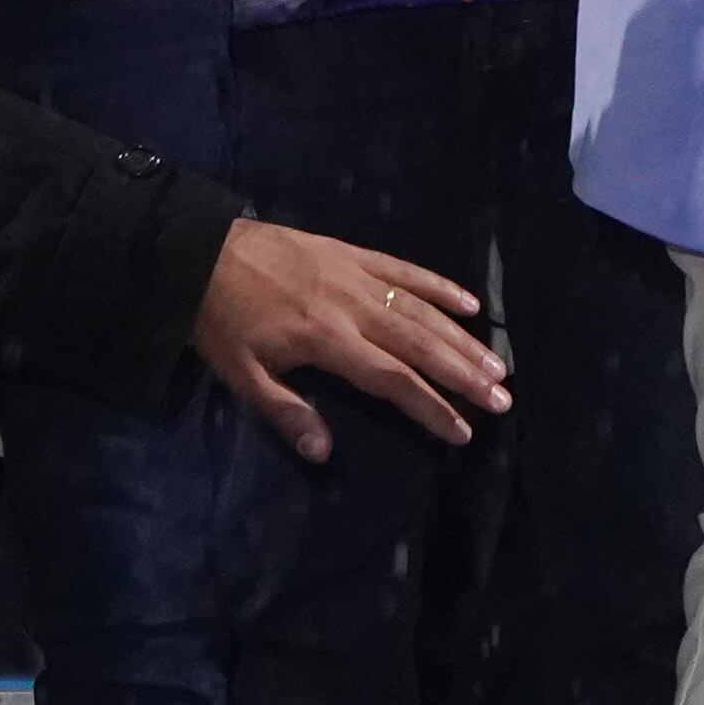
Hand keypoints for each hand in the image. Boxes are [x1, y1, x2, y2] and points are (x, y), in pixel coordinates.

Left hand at [192, 219, 510, 459]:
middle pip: (421, 345)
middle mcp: (355, 307)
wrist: (201, 252)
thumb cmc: (221, 320)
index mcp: (328, 340)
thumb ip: (286, 411)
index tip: (463, 431)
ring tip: (497, 364)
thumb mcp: (242, 374)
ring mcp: (359, 276)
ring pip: (422, 310)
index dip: (431, 406)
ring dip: (463, 338)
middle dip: (464, 375)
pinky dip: (441, 286)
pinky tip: (470, 304)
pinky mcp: (355, 254)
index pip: (392, 379)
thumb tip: (323, 452)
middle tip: (502, 398)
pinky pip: (407, 271)